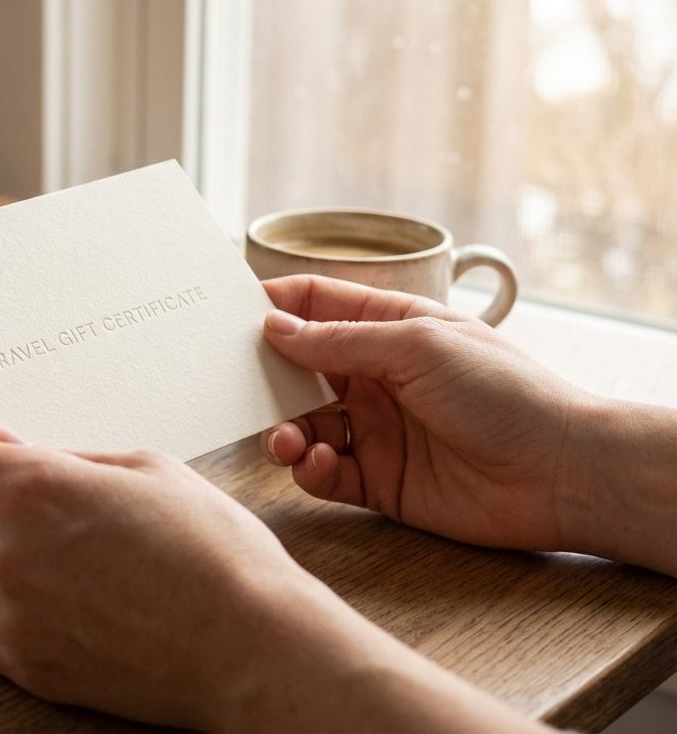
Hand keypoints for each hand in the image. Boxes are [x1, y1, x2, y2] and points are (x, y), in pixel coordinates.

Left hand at [0, 413, 315, 730]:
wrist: (251, 647)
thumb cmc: (212, 546)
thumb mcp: (147, 470)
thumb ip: (65, 457)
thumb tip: (6, 446)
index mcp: (36, 488)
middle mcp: (10, 552)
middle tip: (14, 497)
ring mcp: (16, 616)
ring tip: (51, 553)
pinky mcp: (29, 668)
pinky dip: (3, 609)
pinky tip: (54, 598)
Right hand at [260, 275, 584, 552]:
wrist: (559, 473)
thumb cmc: (502, 392)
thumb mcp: (416, 347)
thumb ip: (340, 341)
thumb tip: (274, 327)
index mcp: (388, 329)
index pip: (317, 306)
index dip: (274, 306)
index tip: (228, 314)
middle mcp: (376, 376)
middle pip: (298, 369)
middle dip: (265, 377)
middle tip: (237, 386)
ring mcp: (376, 429)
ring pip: (303, 424)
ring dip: (284, 430)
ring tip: (287, 441)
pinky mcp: (378, 480)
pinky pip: (324, 473)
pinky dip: (311, 469)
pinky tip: (321, 464)